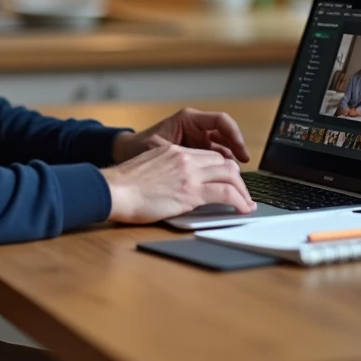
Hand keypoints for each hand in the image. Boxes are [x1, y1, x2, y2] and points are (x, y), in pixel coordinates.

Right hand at [101, 142, 255, 223]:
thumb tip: (175, 186)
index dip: (223, 169)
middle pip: (224, 163)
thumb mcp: (148, 169)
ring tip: (247, 203)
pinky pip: (226, 193)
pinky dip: (240, 201)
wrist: (114, 190)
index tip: (228, 180)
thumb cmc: (123, 186)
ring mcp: (189, 174)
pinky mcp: (191, 192)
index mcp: (173, 152)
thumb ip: (166, 172)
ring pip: (230, 175)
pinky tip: (244, 209)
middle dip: (237, 179)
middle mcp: (185, 158)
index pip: (208, 156)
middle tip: (242, 193)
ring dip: (243, 190)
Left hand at [111, 107, 250, 164]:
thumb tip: (199, 167)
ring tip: (237, 175)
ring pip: (221, 146)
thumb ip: (180, 157)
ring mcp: (195, 139)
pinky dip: (220, 166)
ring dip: (230, 159)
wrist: (124, 154)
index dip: (234, 133)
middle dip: (237, 148)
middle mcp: (195, 127)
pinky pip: (213, 157)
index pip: (220, 120)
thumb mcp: (160, 150)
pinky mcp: (194, 153)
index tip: (241, 149)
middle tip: (245, 163)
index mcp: (188, 119)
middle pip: (225, 134)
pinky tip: (224, 178)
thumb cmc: (138, 147)